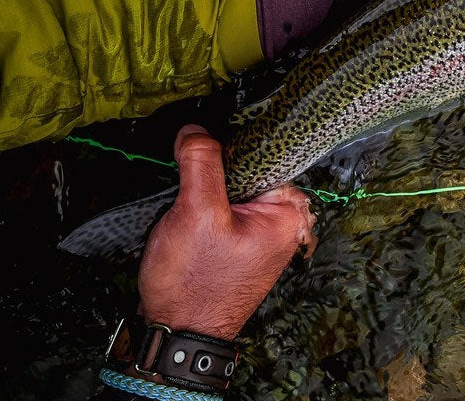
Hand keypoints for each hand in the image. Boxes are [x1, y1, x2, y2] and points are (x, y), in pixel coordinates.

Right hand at [138, 125, 314, 339]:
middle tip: (191, 190)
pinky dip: (205, 211)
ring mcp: (262, 236)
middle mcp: (283, 222)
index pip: (266, 156)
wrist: (177, 335)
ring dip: (205, 195)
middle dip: (216, 175)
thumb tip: (196, 129)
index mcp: (288, 212)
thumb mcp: (197, 213)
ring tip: (187, 212)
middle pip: (247, 173)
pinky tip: (188, 221)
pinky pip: (225, 212)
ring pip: (231, 192)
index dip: (231, 147)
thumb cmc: (193, 282)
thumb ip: (202, 165)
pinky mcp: (240, 245)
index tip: (202, 144)